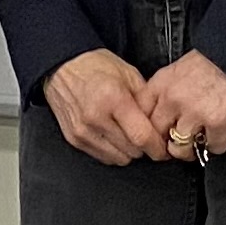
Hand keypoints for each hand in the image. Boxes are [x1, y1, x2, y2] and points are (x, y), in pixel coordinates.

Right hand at [42, 49, 169, 165]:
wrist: (61, 66)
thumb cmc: (95, 66)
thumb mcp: (128, 74)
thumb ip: (146, 101)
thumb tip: (160, 125)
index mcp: (113, 98)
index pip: (141, 136)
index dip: (157, 147)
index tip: (163, 149)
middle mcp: (96, 117)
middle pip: (132, 151)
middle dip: (144, 147)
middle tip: (146, 136)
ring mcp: (82, 131)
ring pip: (118, 158)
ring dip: (128, 151)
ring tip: (128, 134)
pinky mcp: (74, 139)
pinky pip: (102, 157)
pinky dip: (112, 151)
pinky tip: (113, 136)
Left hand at [138, 50, 225, 159]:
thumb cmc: (213, 60)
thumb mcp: (178, 68)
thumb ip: (166, 89)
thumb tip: (159, 109)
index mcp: (161, 84)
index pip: (140, 113)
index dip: (145, 127)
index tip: (152, 133)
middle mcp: (173, 99)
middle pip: (157, 134)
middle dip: (164, 143)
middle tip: (172, 146)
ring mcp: (194, 113)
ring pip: (180, 147)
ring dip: (187, 151)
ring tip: (194, 146)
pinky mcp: (217, 123)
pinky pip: (211, 147)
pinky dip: (216, 146)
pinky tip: (217, 138)